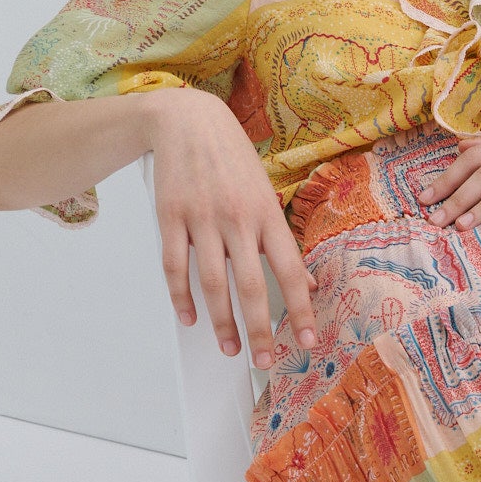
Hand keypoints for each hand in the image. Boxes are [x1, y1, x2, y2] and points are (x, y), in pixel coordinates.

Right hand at [149, 88, 317, 368]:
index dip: (301, 310)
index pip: (290, 271)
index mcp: (267, 214)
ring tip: (230, 349)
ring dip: (222, 321)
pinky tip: (190, 318)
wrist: (187, 119)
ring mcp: (201, 218)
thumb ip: (283, 242)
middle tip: (264, 362)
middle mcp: (237, 219)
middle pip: (251, 285)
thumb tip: (310, 284)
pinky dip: (181, 296)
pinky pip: (174, 265)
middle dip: (259, 329)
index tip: (305, 342)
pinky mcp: (169, 216)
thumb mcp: (267, 194)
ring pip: (212, 282)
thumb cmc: (233, 160)